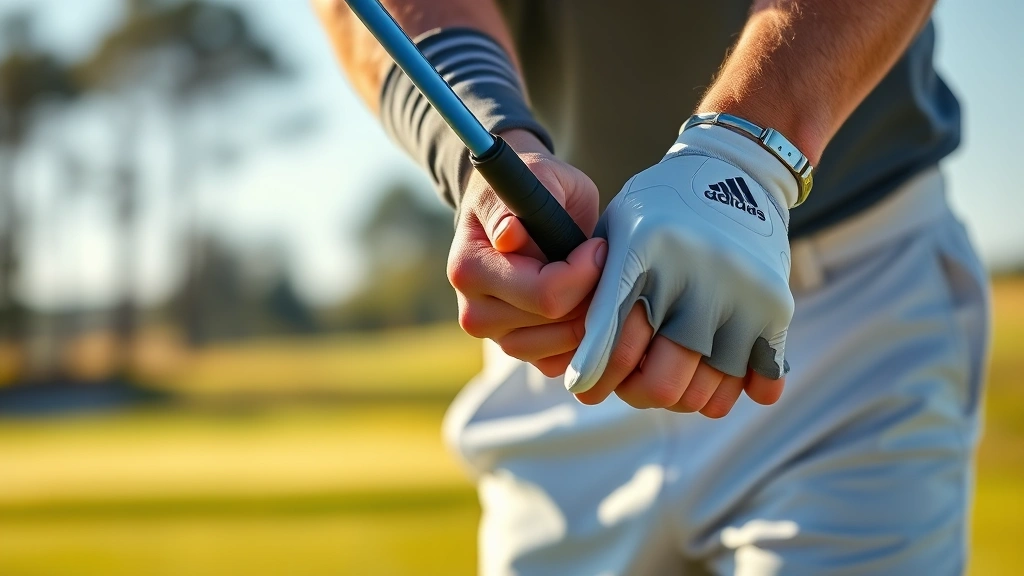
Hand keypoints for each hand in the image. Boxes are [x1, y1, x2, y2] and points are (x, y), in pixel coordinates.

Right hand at [447, 129, 603, 375]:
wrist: (520, 208)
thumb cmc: (532, 187)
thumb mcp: (535, 177)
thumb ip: (522, 204)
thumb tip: (508, 235)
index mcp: (469, 268)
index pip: (543, 293)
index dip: (585, 273)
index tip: (599, 246)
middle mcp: (474, 312)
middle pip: (556, 324)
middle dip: (592, 295)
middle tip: (603, 263)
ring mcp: (495, 337)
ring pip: (561, 350)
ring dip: (591, 320)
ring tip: (596, 283)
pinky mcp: (517, 350)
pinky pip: (560, 364)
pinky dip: (584, 343)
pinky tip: (591, 307)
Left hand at [565, 124, 795, 416]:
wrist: (736, 168)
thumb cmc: (660, 210)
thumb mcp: (618, 233)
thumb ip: (598, 294)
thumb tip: (583, 379)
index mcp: (644, 252)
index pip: (610, 337)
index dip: (594, 374)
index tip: (584, 388)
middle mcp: (694, 274)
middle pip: (660, 383)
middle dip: (636, 393)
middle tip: (631, 383)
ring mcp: (740, 292)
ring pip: (705, 393)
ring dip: (682, 396)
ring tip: (669, 376)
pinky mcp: (775, 305)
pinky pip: (757, 383)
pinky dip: (732, 391)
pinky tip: (712, 379)